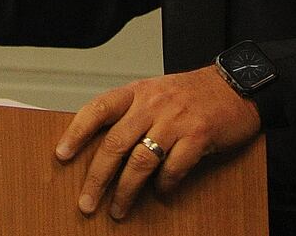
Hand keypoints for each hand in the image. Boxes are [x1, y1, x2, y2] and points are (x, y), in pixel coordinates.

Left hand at [55, 65, 261, 220]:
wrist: (234, 86)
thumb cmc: (191, 93)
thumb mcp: (155, 93)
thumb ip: (131, 114)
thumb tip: (104, 148)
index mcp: (137, 92)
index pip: (97, 109)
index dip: (76, 132)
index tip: (61, 154)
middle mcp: (152, 104)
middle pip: (115, 143)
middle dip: (97, 177)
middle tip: (86, 201)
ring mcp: (175, 120)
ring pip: (140, 161)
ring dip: (125, 190)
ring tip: (117, 209)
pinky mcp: (198, 136)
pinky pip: (174, 168)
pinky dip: (164, 185)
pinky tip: (161, 193)